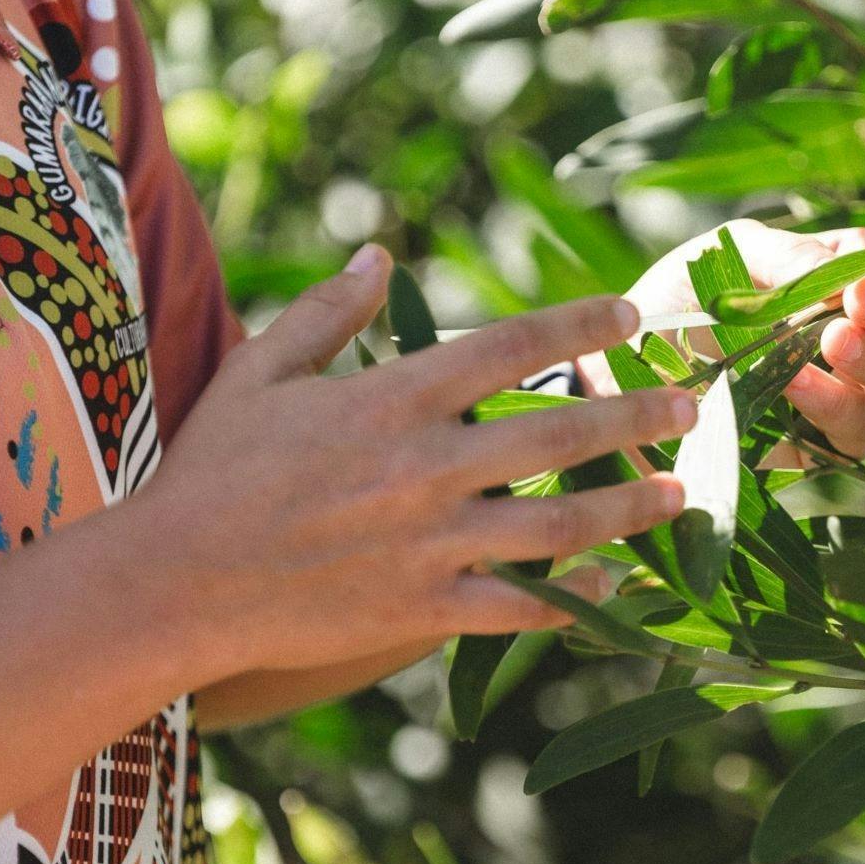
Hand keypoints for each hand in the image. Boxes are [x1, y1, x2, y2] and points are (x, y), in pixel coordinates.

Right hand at [131, 245, 693, 678]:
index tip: (631, 315)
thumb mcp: (260, 371)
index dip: (581, 324)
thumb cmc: (211, 471)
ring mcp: (431, 543)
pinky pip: (518, 608)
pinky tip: (614, 590)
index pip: (511, 347)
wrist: (172, 583)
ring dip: (630, 507)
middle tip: (692, 406)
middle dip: (638, 414)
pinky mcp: (423, 609)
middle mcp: (426, 467)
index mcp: (392, 398)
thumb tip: (380, 254)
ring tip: (682, 494)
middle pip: (561, 435)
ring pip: (559, 525)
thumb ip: (328, 312)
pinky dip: (572, 602)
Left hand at [582, 220, 864, 458]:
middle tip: (858, 301)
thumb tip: (848, 276)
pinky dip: (833, 408)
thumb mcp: (732, 258)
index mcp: (850, 273)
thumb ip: (792, 260)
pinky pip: (853, 436)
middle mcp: (862, 337)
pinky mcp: (814, 447)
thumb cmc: (678, 299)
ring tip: (828, 343)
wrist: (612, 370)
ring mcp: (844, 395)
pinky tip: (797, 386)